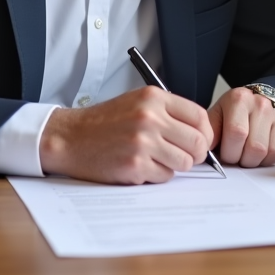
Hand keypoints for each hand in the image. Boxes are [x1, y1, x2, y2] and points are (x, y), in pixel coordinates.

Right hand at [39, 87, 212, 183]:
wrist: (70, 137)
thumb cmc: (104, 122)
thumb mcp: (137, 102)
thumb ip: (168, 113)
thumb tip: (200, 134)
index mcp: (154, 98)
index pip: (200, 117)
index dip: (204, 133)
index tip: (199, 141)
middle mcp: (150, 118)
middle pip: (197, 142)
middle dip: (195, 154)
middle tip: (184, 156)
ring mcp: (142, 142)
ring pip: (184, 163)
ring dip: (175, 165)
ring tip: (157, 159)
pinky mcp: (134, 166)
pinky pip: (164, 176)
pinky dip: (157, 175)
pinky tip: (141, 166)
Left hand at [208, 86, 274, 166]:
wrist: (252, 106)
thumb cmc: (230, 115)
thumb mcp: (216, 118)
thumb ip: (210, 132)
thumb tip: (205, 150)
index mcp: (238, 99)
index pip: (236, 132)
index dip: (228, 151)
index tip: (222, 153)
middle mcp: (259, 104)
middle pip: (253, 146)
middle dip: (239, 159)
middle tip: (233, 156)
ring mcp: (274, 116)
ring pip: (264, 152)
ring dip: (250, 161)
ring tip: (243, 154)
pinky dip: (264, 160)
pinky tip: (255, 153)